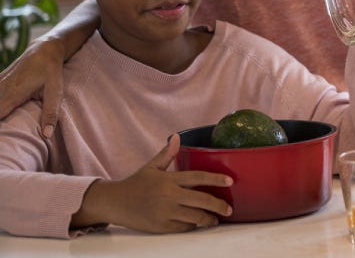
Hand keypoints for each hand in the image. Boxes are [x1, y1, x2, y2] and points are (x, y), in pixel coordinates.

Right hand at [0, 36, 66, 135]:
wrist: (45, 48)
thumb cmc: (51, 70)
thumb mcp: (55, 90)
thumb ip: (50, 112)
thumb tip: (46, 134)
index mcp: (14, 94)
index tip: (1, 136)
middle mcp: (2, 88)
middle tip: (2, 137)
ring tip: (2, 123)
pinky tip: (0, 98)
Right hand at [75, 135, 232, 232]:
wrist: (114, 203)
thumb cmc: (135, 184)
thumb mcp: (151, 167)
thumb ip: (167, 154)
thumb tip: (176, 136)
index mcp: (169, 179)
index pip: (198, 177)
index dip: (216, 179)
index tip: (230, 181)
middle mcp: (169, 196)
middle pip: (201, 200)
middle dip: (219, 206)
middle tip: (229, 209)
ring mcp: (165, 212)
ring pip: (195, 217)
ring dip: (208, 219)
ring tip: (216, 219)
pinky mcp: (161, 226)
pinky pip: (183, 227)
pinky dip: (192, 225)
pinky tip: (197, 223)